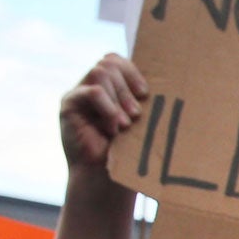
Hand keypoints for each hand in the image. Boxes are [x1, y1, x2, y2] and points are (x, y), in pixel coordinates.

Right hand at [60, 55, 146, 176]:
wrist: (104, 178)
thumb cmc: (127, 152)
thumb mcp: (140, 123)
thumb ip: (142, 102)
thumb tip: (169, 84)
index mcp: (110, 86)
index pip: (117, 60)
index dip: (132, 72)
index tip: (145, 94)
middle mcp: (92, 85)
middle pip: (109, 63)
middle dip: (127, 88)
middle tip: (136, 115)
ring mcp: (79, 92)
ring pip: (100, 72)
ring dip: (119, 98)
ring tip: (125, 124)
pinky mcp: (69, 104)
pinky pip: (92, 91)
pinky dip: (108, 107)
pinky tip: (113, 127)